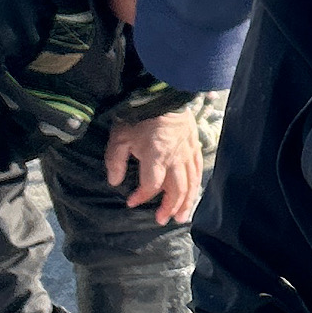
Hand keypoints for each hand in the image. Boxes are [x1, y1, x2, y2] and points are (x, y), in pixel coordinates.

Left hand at [105, 108, 204, 225]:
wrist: (164, 92)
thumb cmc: (140, 114)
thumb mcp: (120, 135)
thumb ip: (115, 161)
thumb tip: (114, 182)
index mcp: (156, 156)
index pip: (151, 185)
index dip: (141, 197)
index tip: (131, 202)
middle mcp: (175, 158)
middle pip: (177, 189)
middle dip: (169, 208)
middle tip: (162, 220)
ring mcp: (187, 152)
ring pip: (191, 183)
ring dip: (186, 202)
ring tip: (181, 217)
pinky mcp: (194, 145)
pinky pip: (198, 169)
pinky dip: (196, 184)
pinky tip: (193, 193)